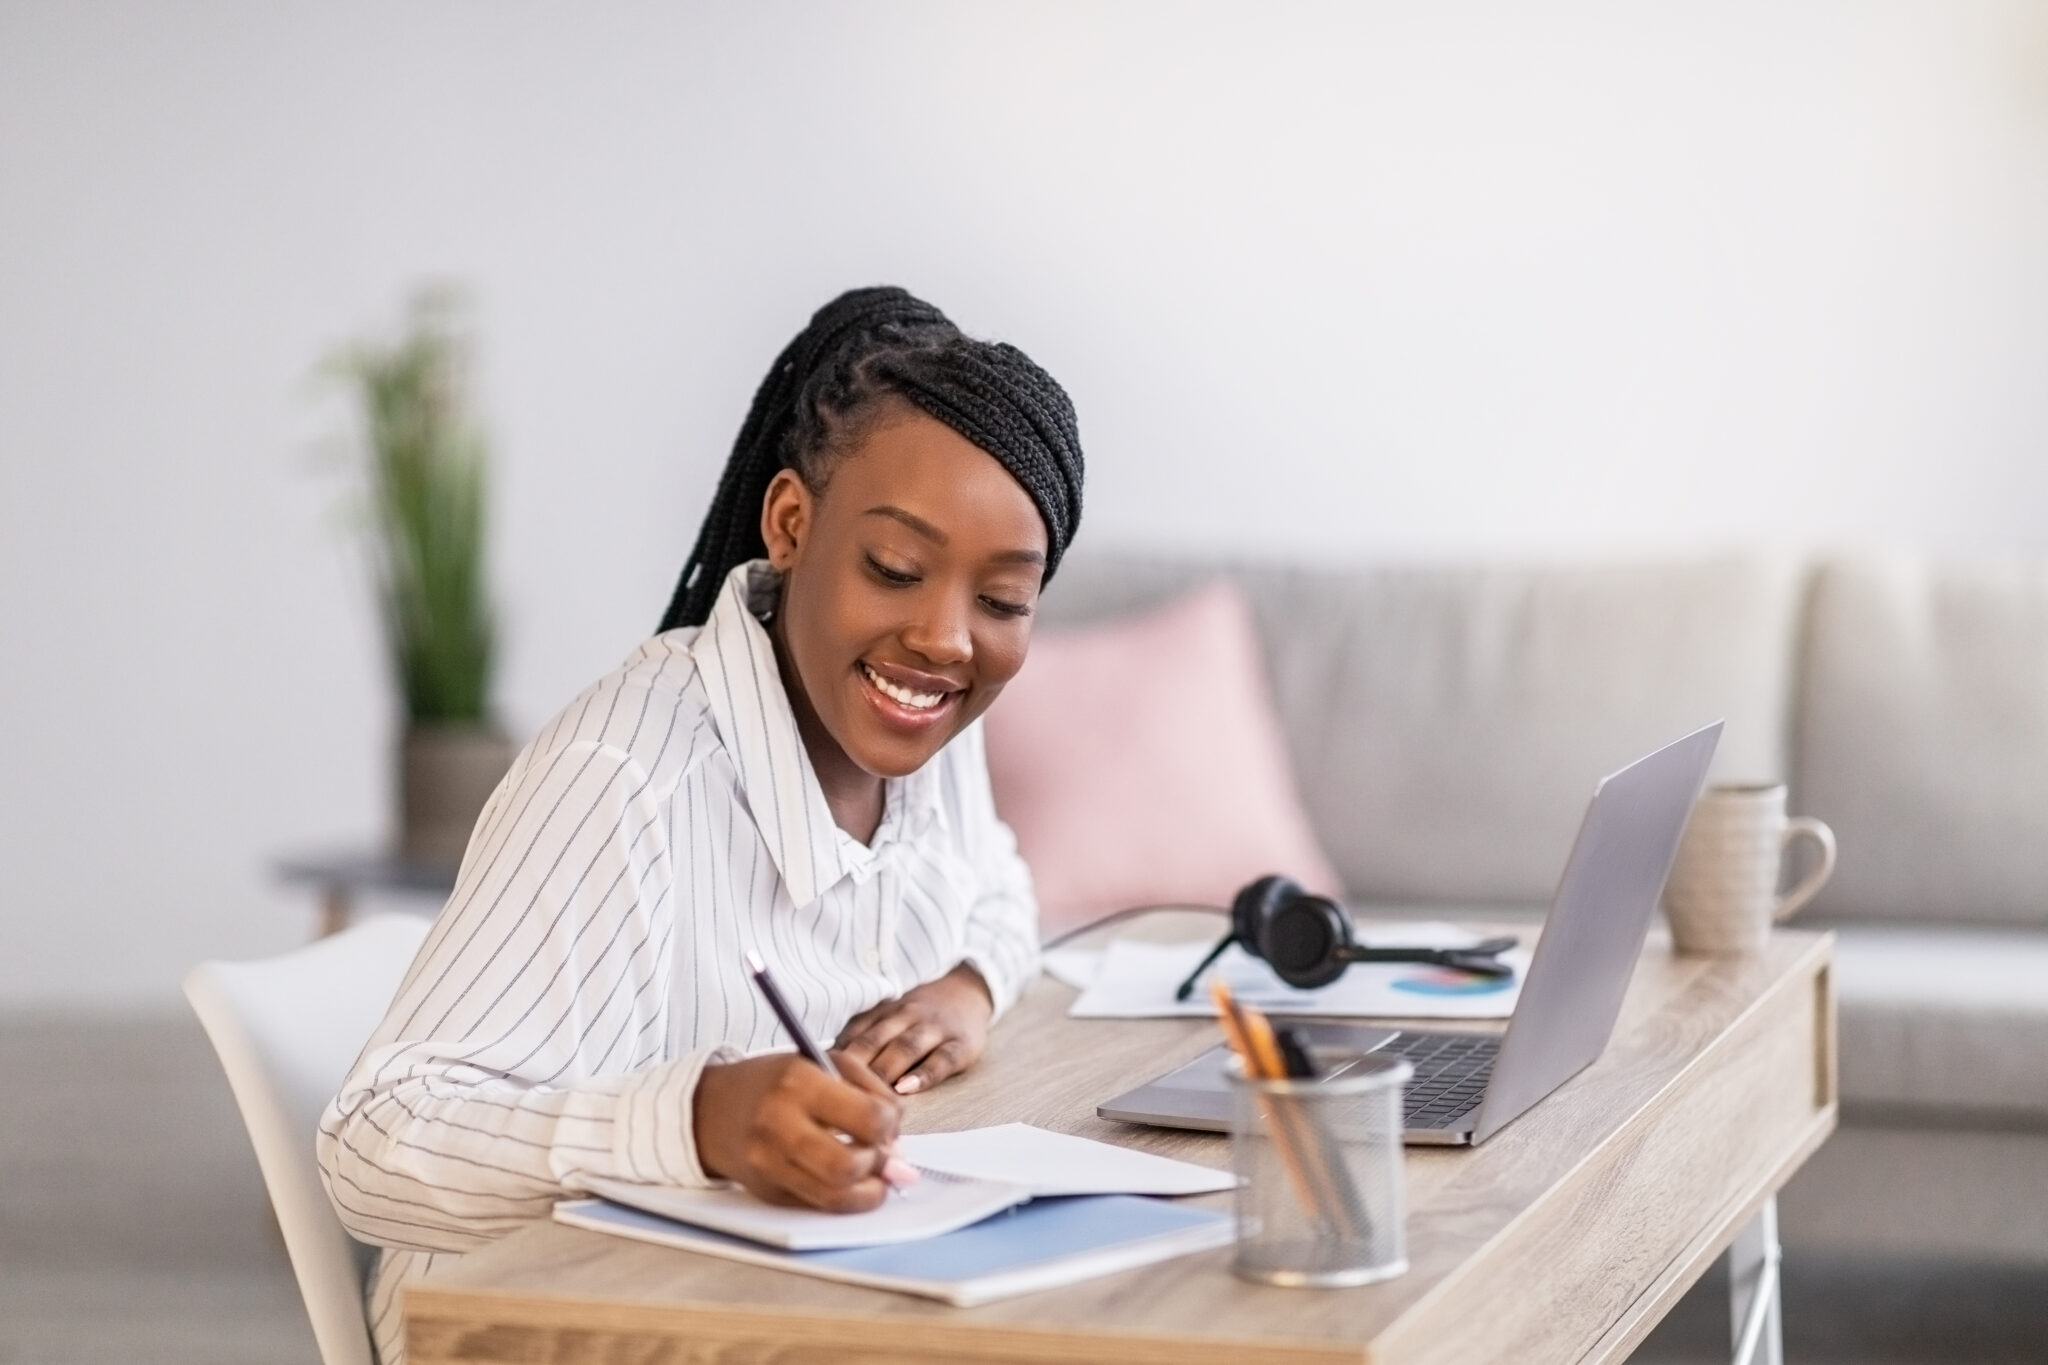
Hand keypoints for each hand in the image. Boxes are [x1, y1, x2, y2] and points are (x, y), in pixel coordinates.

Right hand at [692, 1052, 913, 1210]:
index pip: (867, 1118)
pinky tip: (849, 1182)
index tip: (889, 1122)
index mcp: (798, 1082)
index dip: (891, 1125)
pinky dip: (845, 1199)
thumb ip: (871, 1091)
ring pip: (836, 1196)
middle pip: (850, 1165)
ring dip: (869, 1190)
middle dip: (880, 1164)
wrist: (711, 1110)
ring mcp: (769, 1163)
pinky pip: (819, 1206)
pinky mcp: (768, 1191)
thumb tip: (900, 1146)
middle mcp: (779, 1124)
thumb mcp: (823, 1062)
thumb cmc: (776, 1082)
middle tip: (885, 1155)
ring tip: (872, 1172)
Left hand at [835, 963, 993, 1094]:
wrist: (969, 992)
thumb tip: (821, 1069)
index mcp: (884, 1012)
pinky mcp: (961, 1045)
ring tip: (868, 1096)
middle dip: (854, 1069)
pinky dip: (924, 1075)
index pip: (854, 1034)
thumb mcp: (889, 1017)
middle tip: (835, 1095)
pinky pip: (942, 1060)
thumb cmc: (920, 1016)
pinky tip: (907, 1089)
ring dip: (884, 1071)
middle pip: (875, 1041)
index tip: (815, 1080)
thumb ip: (861, 1037)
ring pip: (905, 1048)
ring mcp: (935, 1029)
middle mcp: (907, 1017)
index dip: (834, 1058)